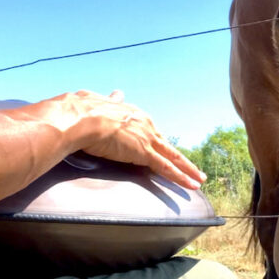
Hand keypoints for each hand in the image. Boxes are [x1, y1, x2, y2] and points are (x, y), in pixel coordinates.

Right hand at [67, 90, 205, 189]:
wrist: (79, 118)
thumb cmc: (81, 111)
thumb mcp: (97, 101)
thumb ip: (108, 100)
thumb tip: (115, 93)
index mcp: (132, 113)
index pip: (149, 131)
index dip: (158, 141)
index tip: (163, 148)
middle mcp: (144, 123)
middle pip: (165, 143)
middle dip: (178, 157)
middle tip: (191, 167)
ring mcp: (145, 138)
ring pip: (172, 156)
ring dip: (187, 168)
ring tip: (198, 178)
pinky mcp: (143, 153)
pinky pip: (166, 167)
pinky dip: (180, 177)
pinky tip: (191, 185)